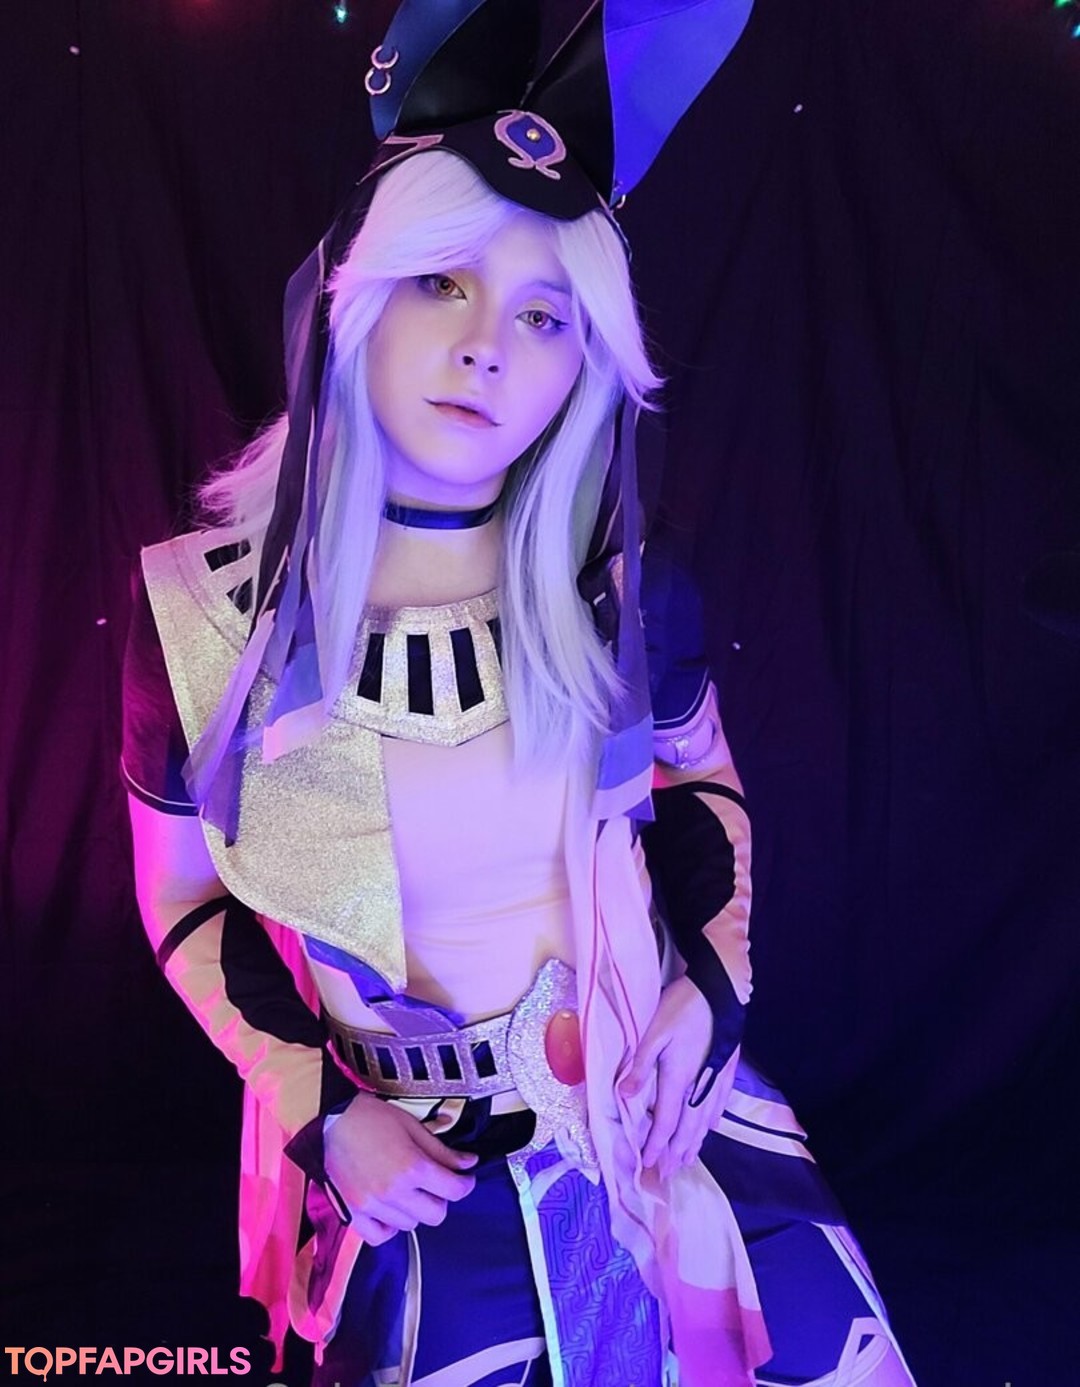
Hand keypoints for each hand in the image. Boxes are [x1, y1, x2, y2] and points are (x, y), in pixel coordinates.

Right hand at [325, 1091, 477, 1244]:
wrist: (332, 1121)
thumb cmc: (373, 1118)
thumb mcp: (414, 1127)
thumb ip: (442, 1151)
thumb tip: (469, 1163)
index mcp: (412, 1167)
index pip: (454, 1190)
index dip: (465, 1184)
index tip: (464, 1179)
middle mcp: (394, 1192)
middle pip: (436, 1214)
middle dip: (442, 1198)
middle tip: (435, 1184)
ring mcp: (373, 1206)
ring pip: (411, 1225)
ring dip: (415, 1210)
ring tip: (408, 1191)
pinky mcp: (354, 1213)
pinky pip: (380, 1236)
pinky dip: (389, 1227)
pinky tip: (390, 1209)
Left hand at [619, 976, 715, 1180]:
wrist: (720, 990)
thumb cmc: (682, 1007)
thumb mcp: (654, 1032)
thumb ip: (640, 1065)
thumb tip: (625, 1096)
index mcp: (679, 1078)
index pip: (666, 1122)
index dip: (657, 1145)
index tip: (649, 1164)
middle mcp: (700, 1086)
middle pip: (688, 1129)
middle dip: (676, 1153)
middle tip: (668, 1174)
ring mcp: (717, 1079)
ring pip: (705, 1121)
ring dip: (694, 1143)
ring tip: (688, 1160)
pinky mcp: (727, 1070)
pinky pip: (718, 1106)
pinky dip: (711, 1122)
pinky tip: (710, 1127)